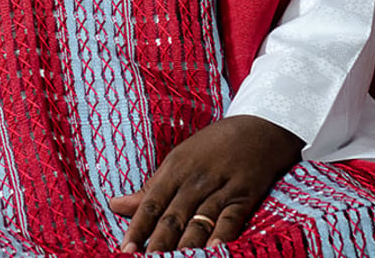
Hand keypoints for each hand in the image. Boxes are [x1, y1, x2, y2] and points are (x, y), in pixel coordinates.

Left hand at [108, 114, 301, 251]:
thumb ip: (150, 188)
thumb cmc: (212, 146)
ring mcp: (221, 187)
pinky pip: (232, 218)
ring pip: (199, 220)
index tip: (125, 249)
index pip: (152, 203)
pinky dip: (222, 234)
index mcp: (175, 169)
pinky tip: (213, 250)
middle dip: (158, 242)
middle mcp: (195, 179)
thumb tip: (115, 204)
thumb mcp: (178, 160)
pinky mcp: (245, 195)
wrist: (258, 128)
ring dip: (186, 244)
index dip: (138, 227)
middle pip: (173, 216)